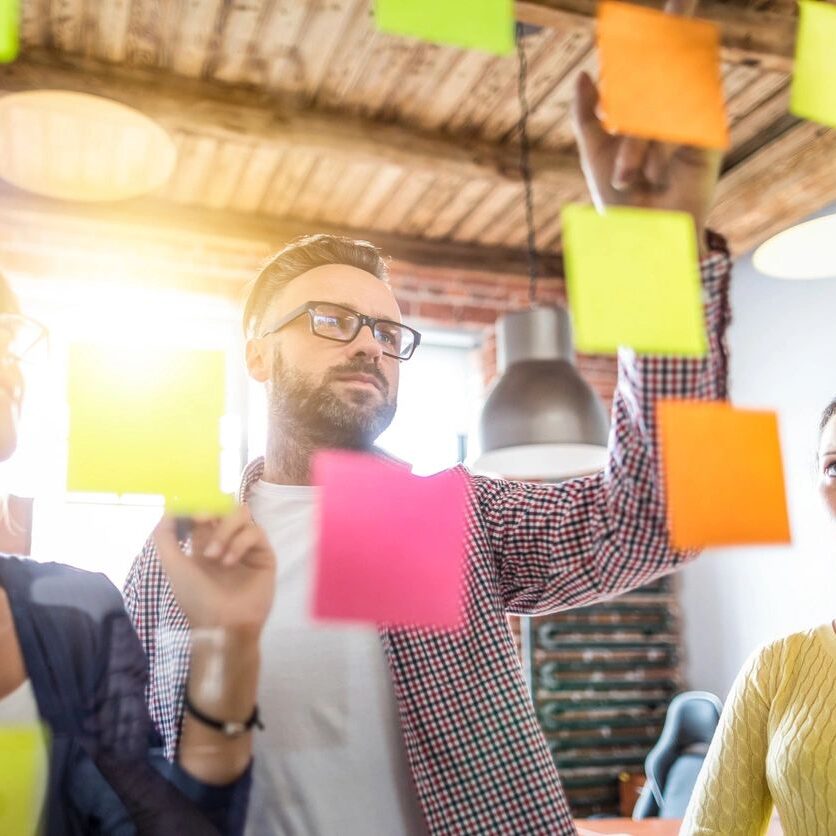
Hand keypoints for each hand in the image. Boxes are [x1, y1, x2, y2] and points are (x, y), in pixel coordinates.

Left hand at [153, 505, 275, 631]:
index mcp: (204, 544)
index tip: (189, 511)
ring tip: (214, 556)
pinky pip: (255, 532)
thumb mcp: (172, 566)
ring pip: (242, 515)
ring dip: (224, 530)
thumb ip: (165, 537)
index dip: (198, 506)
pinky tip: (229, 562)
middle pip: (226, 507)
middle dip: (212, 510)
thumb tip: (169, 510)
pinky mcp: (264, 553)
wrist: (221, 623)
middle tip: (201, 520)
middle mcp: (227, 541)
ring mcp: (246, 546)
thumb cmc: (196, 598)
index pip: (205, 512)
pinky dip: (239, 543)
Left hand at [570, 0, 722, 251]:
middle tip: (637, 102)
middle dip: (661, 53)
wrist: (644, 239)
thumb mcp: (593, 151)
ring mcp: (691, 124)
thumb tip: (585, 73)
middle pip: (667, 67)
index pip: (650, 64)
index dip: (660, 28)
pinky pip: (682, 120)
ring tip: (627, 175)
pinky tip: (653, 171)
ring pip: (665, 99)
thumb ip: (587, 112)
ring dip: (637, 145)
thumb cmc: (616, 202)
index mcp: (644, 113)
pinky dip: (660, 147)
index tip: (666, 4)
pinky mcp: (709, 140)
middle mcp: (670, 114)